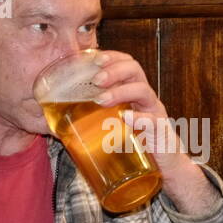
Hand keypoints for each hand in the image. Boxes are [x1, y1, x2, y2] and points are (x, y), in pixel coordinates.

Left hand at [90, 51, 191, 174]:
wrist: (166, 166)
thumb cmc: (136, 144)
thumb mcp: (114, 127)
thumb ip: (93, 121)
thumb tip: (56, 123)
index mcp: (133, 93)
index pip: (125, 64)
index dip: (111, 57)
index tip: (93, 58)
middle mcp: (145, 98)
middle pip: (135, 70)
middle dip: (114, 70)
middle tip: (96, 80)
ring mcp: (154, 113)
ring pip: (143, 91)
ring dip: (121, 91)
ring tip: (102, 99)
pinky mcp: (160, 132)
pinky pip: (152, 121)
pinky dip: (138, 118)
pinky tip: (125, 118)